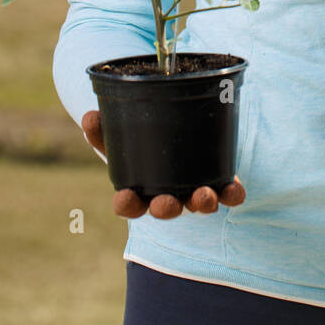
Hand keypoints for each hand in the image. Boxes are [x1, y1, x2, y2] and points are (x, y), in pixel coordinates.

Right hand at [81, 110, 245, 219]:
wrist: (177, 140)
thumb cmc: (142, 146)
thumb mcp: (121, 137)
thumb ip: (104, 129)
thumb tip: (90, 116)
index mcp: (140, 189)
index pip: (128, 205)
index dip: (126, 204)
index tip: (125, 197)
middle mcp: (168, 196)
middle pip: (165, 209)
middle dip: (165, 208)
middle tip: (165, 204)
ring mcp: (193, 192)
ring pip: (198, 204)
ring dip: (201, 203)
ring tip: (204, 195)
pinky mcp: (220, 185)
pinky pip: (227, 195)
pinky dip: (232, 195)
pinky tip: (235, 191)